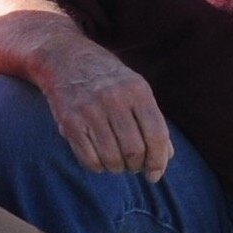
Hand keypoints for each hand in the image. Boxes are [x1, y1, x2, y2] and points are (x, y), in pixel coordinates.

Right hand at [33, 31, 173, 181]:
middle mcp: (114, 99)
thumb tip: (167, 157)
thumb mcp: (135, 89)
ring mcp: (90, 110)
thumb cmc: (107, 78)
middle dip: (136, 166)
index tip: (154, 174)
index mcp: (137, 90)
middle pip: (134, 150)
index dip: (159, 161)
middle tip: (132, 166)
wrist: (65, 58)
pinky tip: (99, 160)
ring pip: (111, 158)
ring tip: (116, 163)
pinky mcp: (70, 122)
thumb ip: (153, 120)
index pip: (156, 135)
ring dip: (116, 168)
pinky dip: (97, 167)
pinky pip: (88, 159)